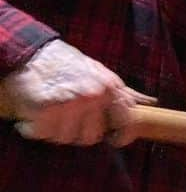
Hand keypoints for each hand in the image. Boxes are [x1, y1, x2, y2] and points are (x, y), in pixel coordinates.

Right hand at [2, 39, 150, 144]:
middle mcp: (94, 95)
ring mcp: (71, 102)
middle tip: (65, 116)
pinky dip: (34, 128)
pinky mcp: (46, 108)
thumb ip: (122, 93)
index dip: (121, 136)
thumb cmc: (65, 65)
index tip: (113, 140)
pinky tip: (34, 115)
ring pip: (67, 138)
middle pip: (92, 137)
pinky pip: (44, 133)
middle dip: (77, 131)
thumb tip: (150, 102)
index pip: (127, 122)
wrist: (29, 51)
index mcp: (111, 87)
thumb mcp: (99, 73)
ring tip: (49, 113)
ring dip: (55, 130)